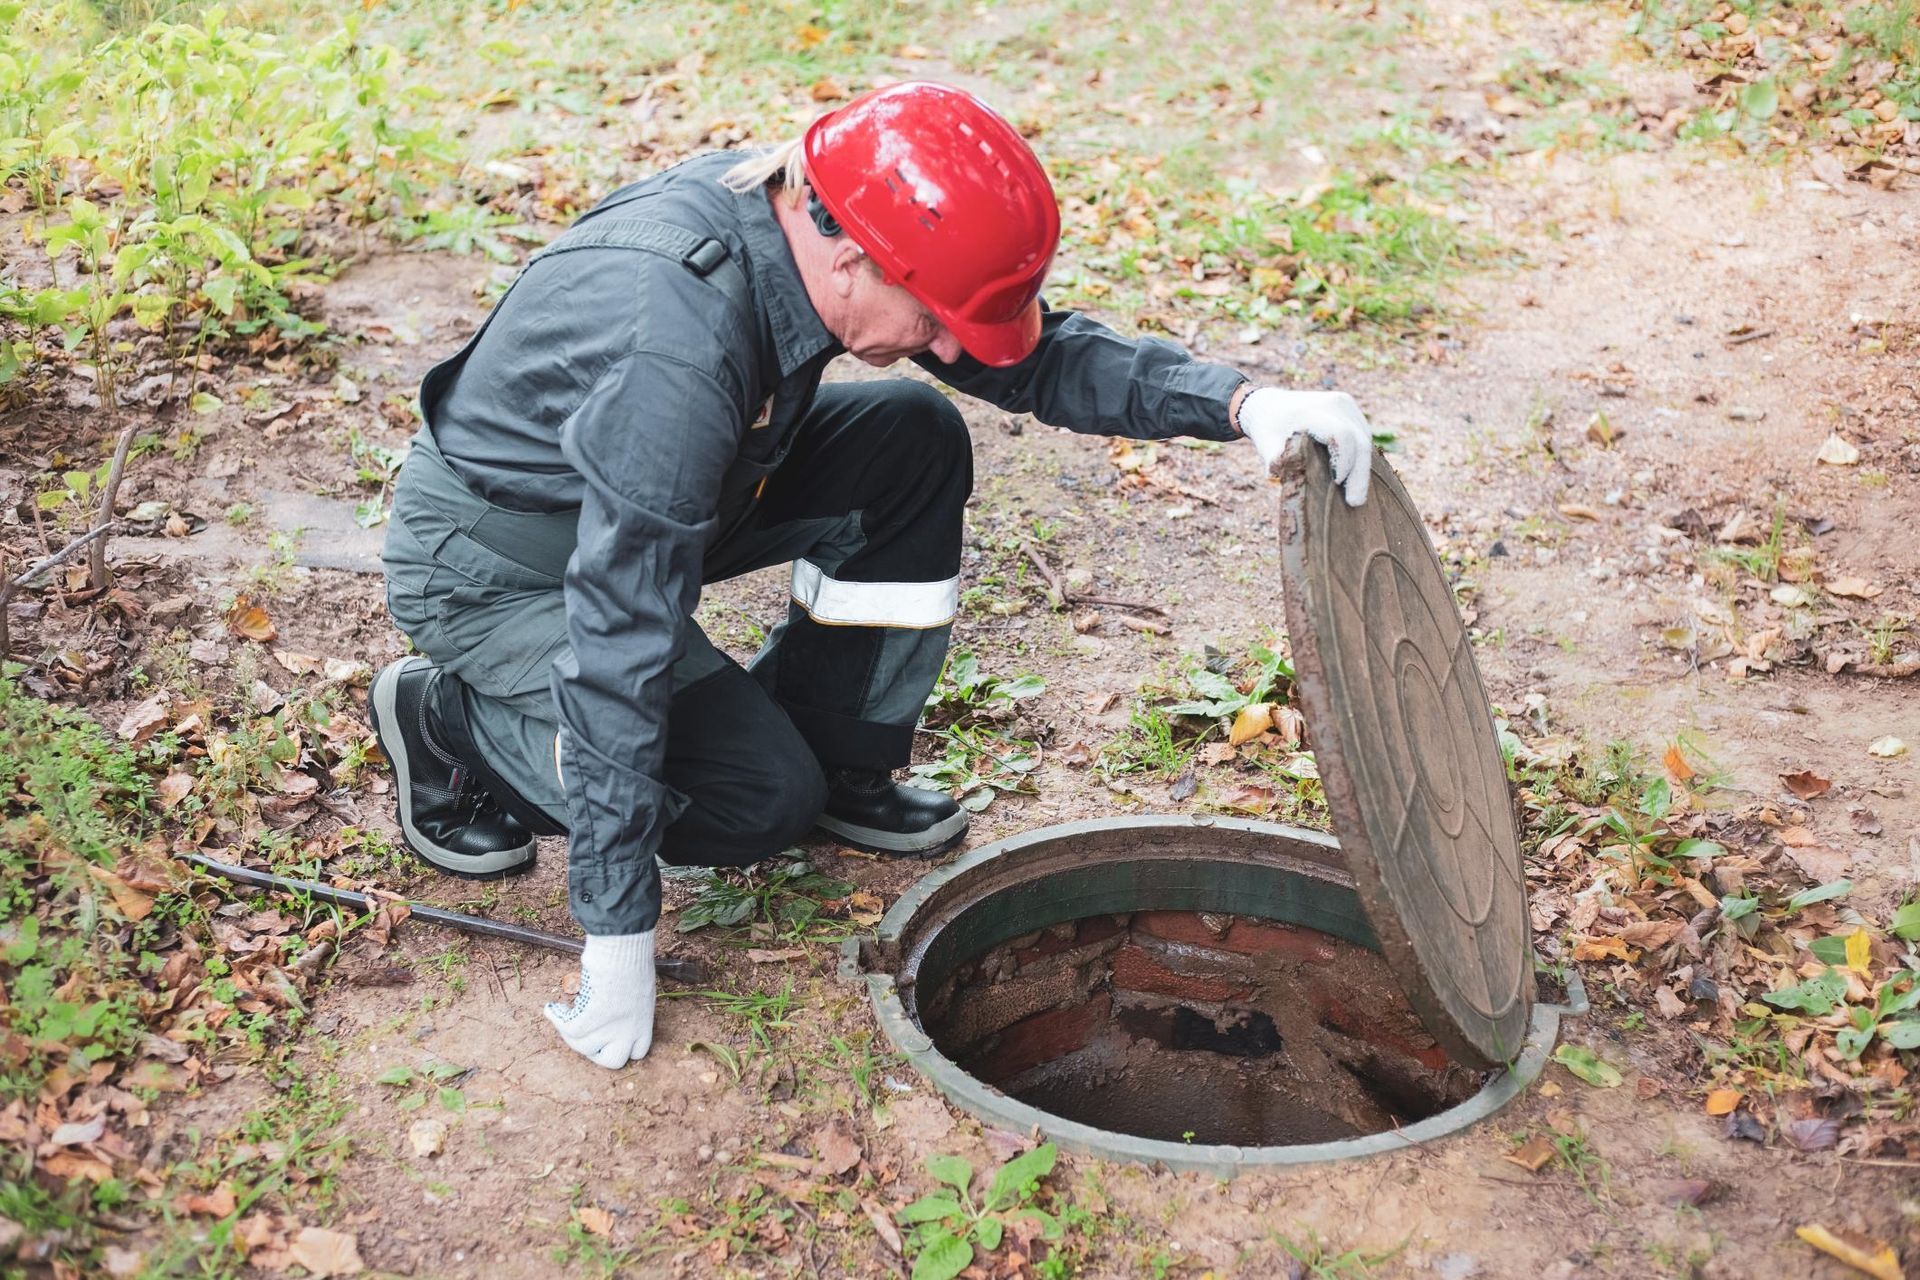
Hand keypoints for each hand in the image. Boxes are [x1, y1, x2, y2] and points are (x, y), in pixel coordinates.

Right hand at [545, 932, 655, 1068]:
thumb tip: (612, 1008)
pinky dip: (557, 1019)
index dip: (620, 1047)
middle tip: (585, 1035)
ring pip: (585, 1046)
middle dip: (596, 1052)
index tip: (607, 1037)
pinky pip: (569, 1029)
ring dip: (570, 1033)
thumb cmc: (631, 959)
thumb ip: (629, 1006)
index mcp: (644, 1023)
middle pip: (612, 1061)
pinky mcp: (592, 1019)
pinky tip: (552, 1009)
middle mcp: (629, 1031)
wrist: (623, 950)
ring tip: (563, 1014)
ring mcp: (611, 1028)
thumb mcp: (638, 988)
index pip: (637, 1052)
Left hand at [1238, 387, 1374, 506]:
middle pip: (1359, 440)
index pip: (1340, 435)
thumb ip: (1276, 461)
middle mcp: (1334, 404)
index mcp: (1311, 411)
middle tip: (1356, 502)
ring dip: (1362, 467)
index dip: (1344, 460)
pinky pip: (1363, 435)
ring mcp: (1345, 404)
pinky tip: (1355, 478)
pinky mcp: (1351, 408)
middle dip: (1359, 473)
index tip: (1338, 483)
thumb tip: (1284, 482)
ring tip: (1356, 494)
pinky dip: (1360, 457)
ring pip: (1365, 438)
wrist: (1270, 405)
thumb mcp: (1266, 446)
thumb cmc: (1268, 430)